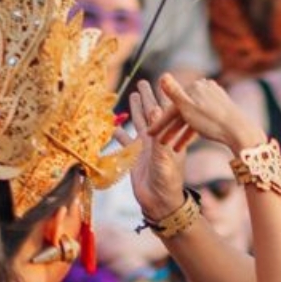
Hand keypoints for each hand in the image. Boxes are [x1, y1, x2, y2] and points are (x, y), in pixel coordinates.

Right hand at [126, 80, 195, 218]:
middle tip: (142, 82)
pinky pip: (125, 141)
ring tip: (133, 95)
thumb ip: (158, 134)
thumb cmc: (167, 180)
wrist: (160, 202)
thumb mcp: (164, 156)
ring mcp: (145, 147)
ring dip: (135, 110)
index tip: (159, 79)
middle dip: (147, 97)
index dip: (161, 95)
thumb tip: (154, 109)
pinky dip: (119, 133)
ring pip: (138, 123)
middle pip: (150, 112)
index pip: (164, 110)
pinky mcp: (135, 157)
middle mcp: (157, 138)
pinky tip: (113, 125)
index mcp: (167, 135)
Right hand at [155, 76, 264, 157]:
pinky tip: (187, 143)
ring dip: (181, 133)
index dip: (159, 122)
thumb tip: (162, 75)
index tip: (149, 134)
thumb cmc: (212, 122)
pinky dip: (194, 131)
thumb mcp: (188, 108)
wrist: (240, 132)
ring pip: (192, 117)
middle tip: (160, 143)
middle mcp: (204, 88)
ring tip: (174, 149)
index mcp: (195, 87)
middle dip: (170, 129)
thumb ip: (174, 93)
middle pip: (182, 111)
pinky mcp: (221, 108)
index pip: (172, 106)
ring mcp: (214, 98)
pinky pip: (202, 120)